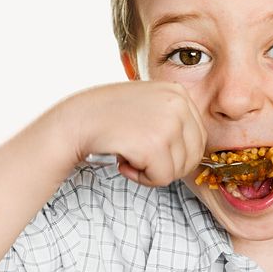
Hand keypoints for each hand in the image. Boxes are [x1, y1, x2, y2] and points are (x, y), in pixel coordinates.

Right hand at [68, 81, 206, 186]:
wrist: (75, 122)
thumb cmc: (107, 118)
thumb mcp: (148, 105)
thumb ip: (172, 118)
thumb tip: (196, 150)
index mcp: (179, 92)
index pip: (198, 138)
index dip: (175, 153)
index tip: (149, 147)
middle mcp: (179, 103)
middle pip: (193, 156)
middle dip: (167, 165)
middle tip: (140, 156)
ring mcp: (169, 123)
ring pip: (178, 170)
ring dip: (152, 171)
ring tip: (129, 154)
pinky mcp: (155, 145)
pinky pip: (162, 179)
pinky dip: (143, 179)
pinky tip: (124, 162)